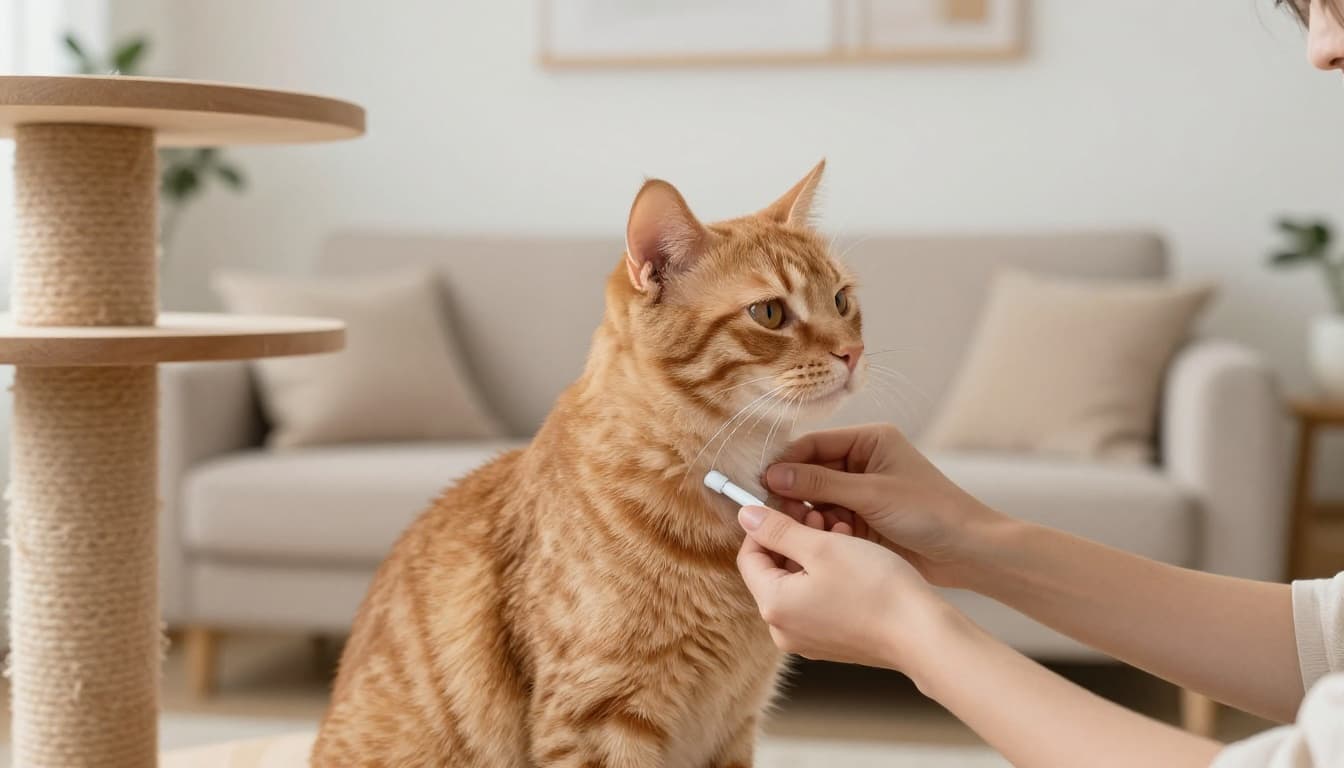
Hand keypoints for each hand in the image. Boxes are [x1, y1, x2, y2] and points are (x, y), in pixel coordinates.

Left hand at [735, 504, 952, 672]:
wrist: (922, 635)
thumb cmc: (874, 587)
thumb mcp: (821, 546)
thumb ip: (778, 529)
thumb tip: (745, 515)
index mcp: (773, 606)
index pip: (748, 557)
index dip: (765, 525)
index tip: (790, 504)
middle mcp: (782, 631)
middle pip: (772, 571)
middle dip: (793, 538)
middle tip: (818, 513)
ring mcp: (807, 641)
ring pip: (796, 585)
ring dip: (812, 554)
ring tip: (840, 530)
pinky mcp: (831, 644)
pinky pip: (815, 603)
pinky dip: (826, 577)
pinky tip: (852, 557)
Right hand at [765, 424, 1006, 586]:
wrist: (968, 552)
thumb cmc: (931, 512)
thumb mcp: (872, 494)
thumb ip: (820, 484)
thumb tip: (773, 475)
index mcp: (870, 441)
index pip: (814, 444)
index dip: (786, 462)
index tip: (760, 482)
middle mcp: (863, 462)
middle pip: (811, 471)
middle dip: (791, 491)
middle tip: (770, 511)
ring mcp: (862, 493)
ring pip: (816, 499)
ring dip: (805, 513)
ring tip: (795, 529)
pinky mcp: (862, 521)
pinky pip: (828, 520)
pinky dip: (819, 530)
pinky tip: (813, 541)